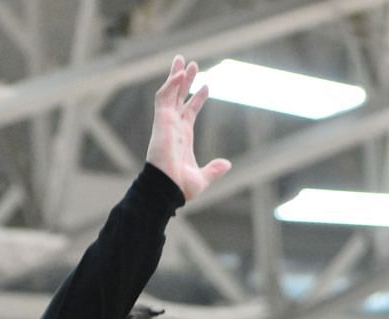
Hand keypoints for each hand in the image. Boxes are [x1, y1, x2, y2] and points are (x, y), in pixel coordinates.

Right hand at [146, 56, 229, 201]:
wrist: (168, 188)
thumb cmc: (180, 187)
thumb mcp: (202, 178)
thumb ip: (213, 170)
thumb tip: (227, 164)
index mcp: (182, 138)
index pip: (189, 112)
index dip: (197, 99)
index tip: (206, 86)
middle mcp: (173, 127)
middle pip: (178, 98)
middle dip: (184, 81)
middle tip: (192, 64)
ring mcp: (166, 123)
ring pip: (169, 93)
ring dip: (176, 76)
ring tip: (183, 60)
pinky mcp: (161, 121)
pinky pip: (163, 98)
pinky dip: (170, 85)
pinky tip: (179, 74)